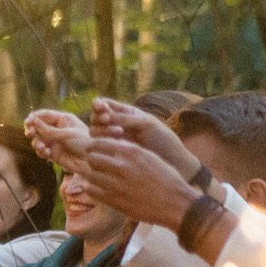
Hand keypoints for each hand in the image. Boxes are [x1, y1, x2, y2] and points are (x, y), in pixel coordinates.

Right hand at [24, 108, 91, 168]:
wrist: (93, 161)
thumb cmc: (84, 143)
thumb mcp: (67, 135)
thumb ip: (49, 130)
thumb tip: (33, 122)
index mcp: (63, 119)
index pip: (44, 115)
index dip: (34, 117)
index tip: (28, 122)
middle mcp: (56, 129)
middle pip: (37, 126)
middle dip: (32, 130)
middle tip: (30, 133)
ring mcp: (54, 141)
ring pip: (37, 139)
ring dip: (37, 143)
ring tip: (42, 148)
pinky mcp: (52, 152)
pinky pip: (41, 150)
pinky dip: (41, 152)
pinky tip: (46, 154)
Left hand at [77, 137, 204, 228]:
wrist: (175, 203)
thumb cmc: (166, 179)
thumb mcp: (150, 157)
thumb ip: (131, 150)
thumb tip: (113, 143)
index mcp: (132, 152)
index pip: (100, 142)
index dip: (94, 146)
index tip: (93, 149)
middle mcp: (122, 166)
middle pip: (92, 157)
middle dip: (91, 160)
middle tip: (93, 164)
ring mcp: (116, 184)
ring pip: (88, 174)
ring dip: (89, 174)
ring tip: (94, 176)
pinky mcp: (113, 200)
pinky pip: (91, 190)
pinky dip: (91, 187)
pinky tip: (96, 188)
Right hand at [88, 97, 202, 176]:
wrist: (171, 161)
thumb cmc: (162, 139)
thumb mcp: (145, 123)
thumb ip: (124, 118)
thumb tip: (103, 115)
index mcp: (126, 113)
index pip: (104, 105)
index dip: (99, 105)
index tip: (101, 108)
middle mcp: (116, 125)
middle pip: (95, 118)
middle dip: (100, 118)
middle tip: (109, 120)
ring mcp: (113, 140)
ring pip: (94, 132)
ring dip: (102, 130)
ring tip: (119, 133)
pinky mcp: (112, 154)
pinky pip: (98, 147)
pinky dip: (103, 142)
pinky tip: (117, 143)